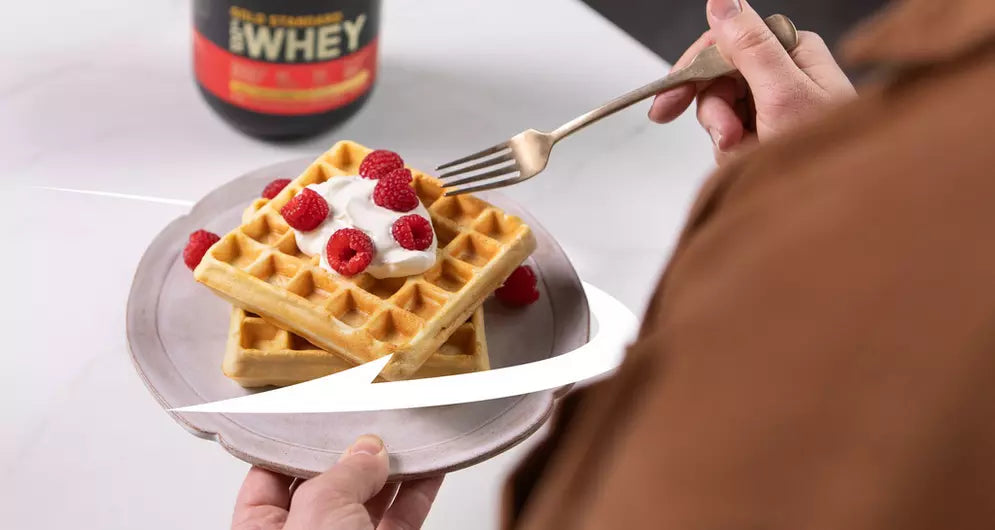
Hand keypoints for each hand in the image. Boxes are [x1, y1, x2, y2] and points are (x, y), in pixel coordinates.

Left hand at [231, 435, 443, 529]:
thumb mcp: (319, 515)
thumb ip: (343, 475)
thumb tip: (366, 450)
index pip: (270, 477)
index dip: (297, 443)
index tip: (323, 413)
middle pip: (326, 486)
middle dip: (351, 453)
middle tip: (372, 418)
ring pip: (369, 502)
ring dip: (392, 469)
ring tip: (408, 435)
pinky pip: (401, 520)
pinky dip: (419, 492)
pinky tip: (430, 467)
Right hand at [649, 0, 854, 163]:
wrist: (839, 204)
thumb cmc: (825, 152)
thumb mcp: (784, 95)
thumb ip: (750, 46)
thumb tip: (723, 1)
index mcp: (792, 51)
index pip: (726, 43)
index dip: (693, 71)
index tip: (669, 100)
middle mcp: (784, 72)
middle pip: (719, 80)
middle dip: (717, 114)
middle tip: (729, 138)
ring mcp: (775, 104)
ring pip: (721, 111)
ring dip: (727, 138)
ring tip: (749, 153)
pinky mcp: (768, 132)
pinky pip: (730, 135)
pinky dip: (734, 152)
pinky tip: (752, 159)